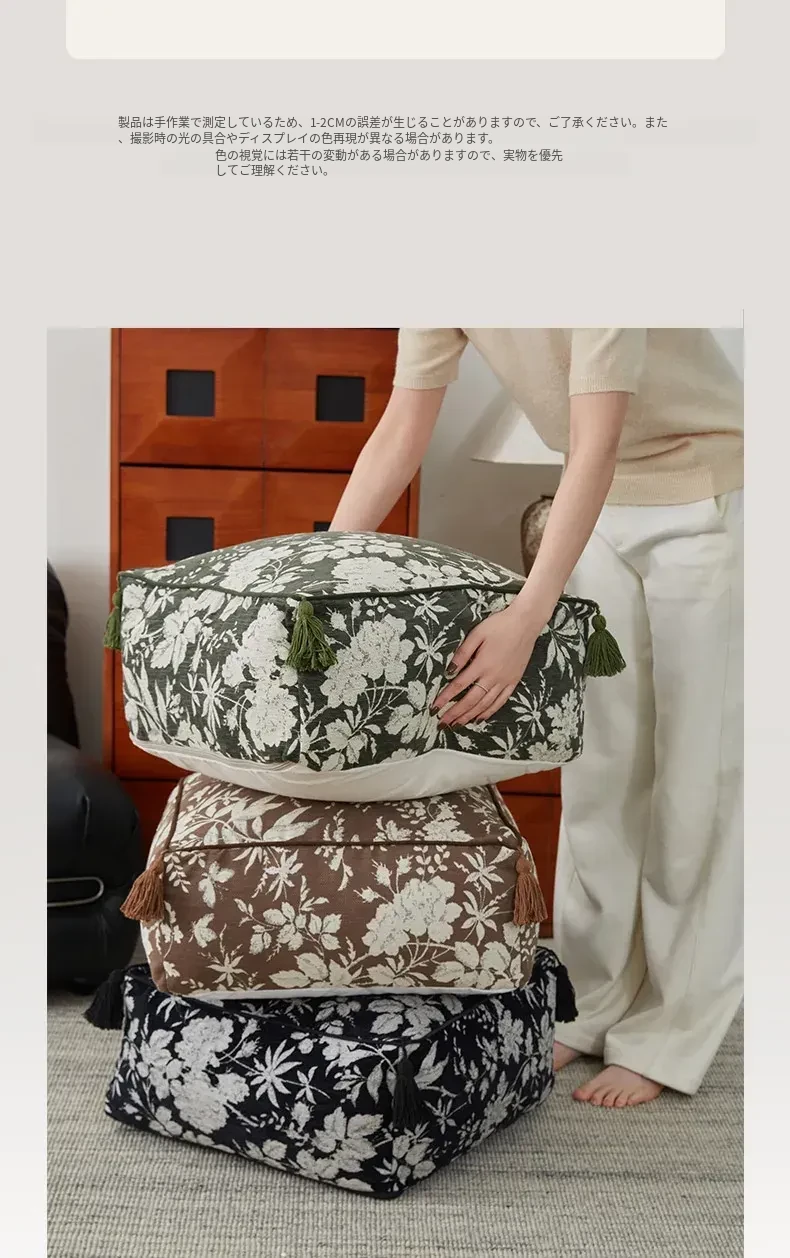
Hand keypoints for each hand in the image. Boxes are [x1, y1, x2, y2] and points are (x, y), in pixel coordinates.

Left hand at [432, 604, 543, 726]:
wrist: (526, 623)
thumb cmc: (499, 625)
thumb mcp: (477, 634)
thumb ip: (462, 653)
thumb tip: (449, 671)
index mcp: (482, 664)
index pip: (458, 686)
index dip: (445, 698)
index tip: (434, 708)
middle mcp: (493, 677)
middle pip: (470, 700)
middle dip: (454, 713)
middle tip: (442, 723)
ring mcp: (505, 681)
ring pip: (484, 704)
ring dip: (469, 716)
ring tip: (457, 725)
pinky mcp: (514, 682)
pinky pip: (500, 702)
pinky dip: (489, 712)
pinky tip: (479, 718)